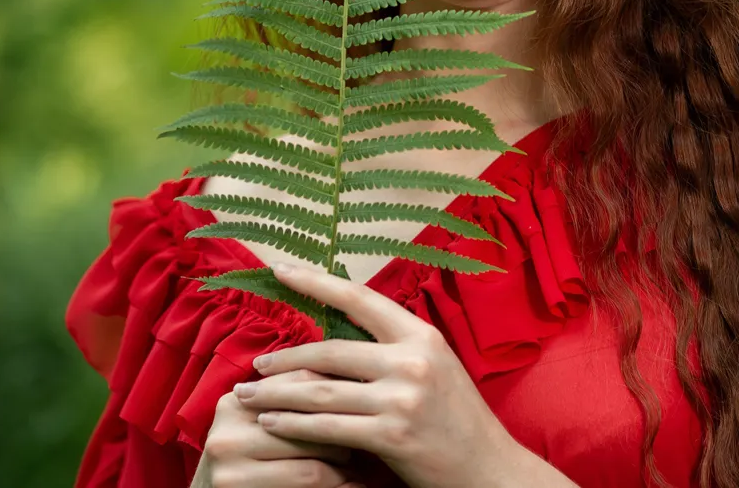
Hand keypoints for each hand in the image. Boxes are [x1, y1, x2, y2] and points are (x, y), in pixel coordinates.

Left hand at [233, 261, 516, 487]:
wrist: (489, 469)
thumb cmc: (457, 420)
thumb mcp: (434, 368)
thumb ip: (393, 350)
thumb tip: (337, 337)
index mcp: (422, 335)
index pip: (359, 299)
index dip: (316, 282)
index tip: (281, 271)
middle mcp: (412, 359)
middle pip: (329, 351)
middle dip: (284, 358)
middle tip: (256, 366)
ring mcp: (402, 397)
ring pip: (320, 390)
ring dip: (276, 394)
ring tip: (248, 395)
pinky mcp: (391, 434)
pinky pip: (327, 427)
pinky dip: (292, 425)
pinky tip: (271, 423)